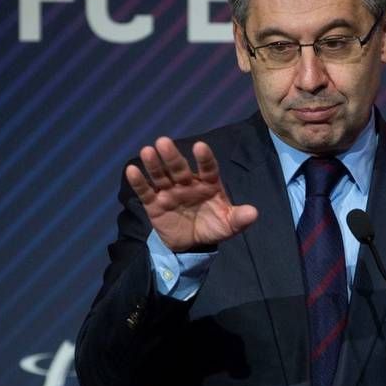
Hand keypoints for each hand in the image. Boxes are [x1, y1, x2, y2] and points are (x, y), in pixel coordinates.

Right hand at [126, 137, 257, 251]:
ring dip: (154, 164)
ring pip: (161, 175)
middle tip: (164, 141)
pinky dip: (138, 182)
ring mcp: (170, 191)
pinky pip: (146, 191)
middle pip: (179, 168)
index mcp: (208, 183)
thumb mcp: (228, 225)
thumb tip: (254, 213)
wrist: (191, 244)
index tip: (200, 147)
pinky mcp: (154, 203)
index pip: (208, 168)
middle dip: (172, 156)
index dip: (204, 158)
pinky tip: (131, 170)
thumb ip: (239, 218)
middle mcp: (188, 183)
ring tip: (147, 151)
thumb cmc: (213, 226)